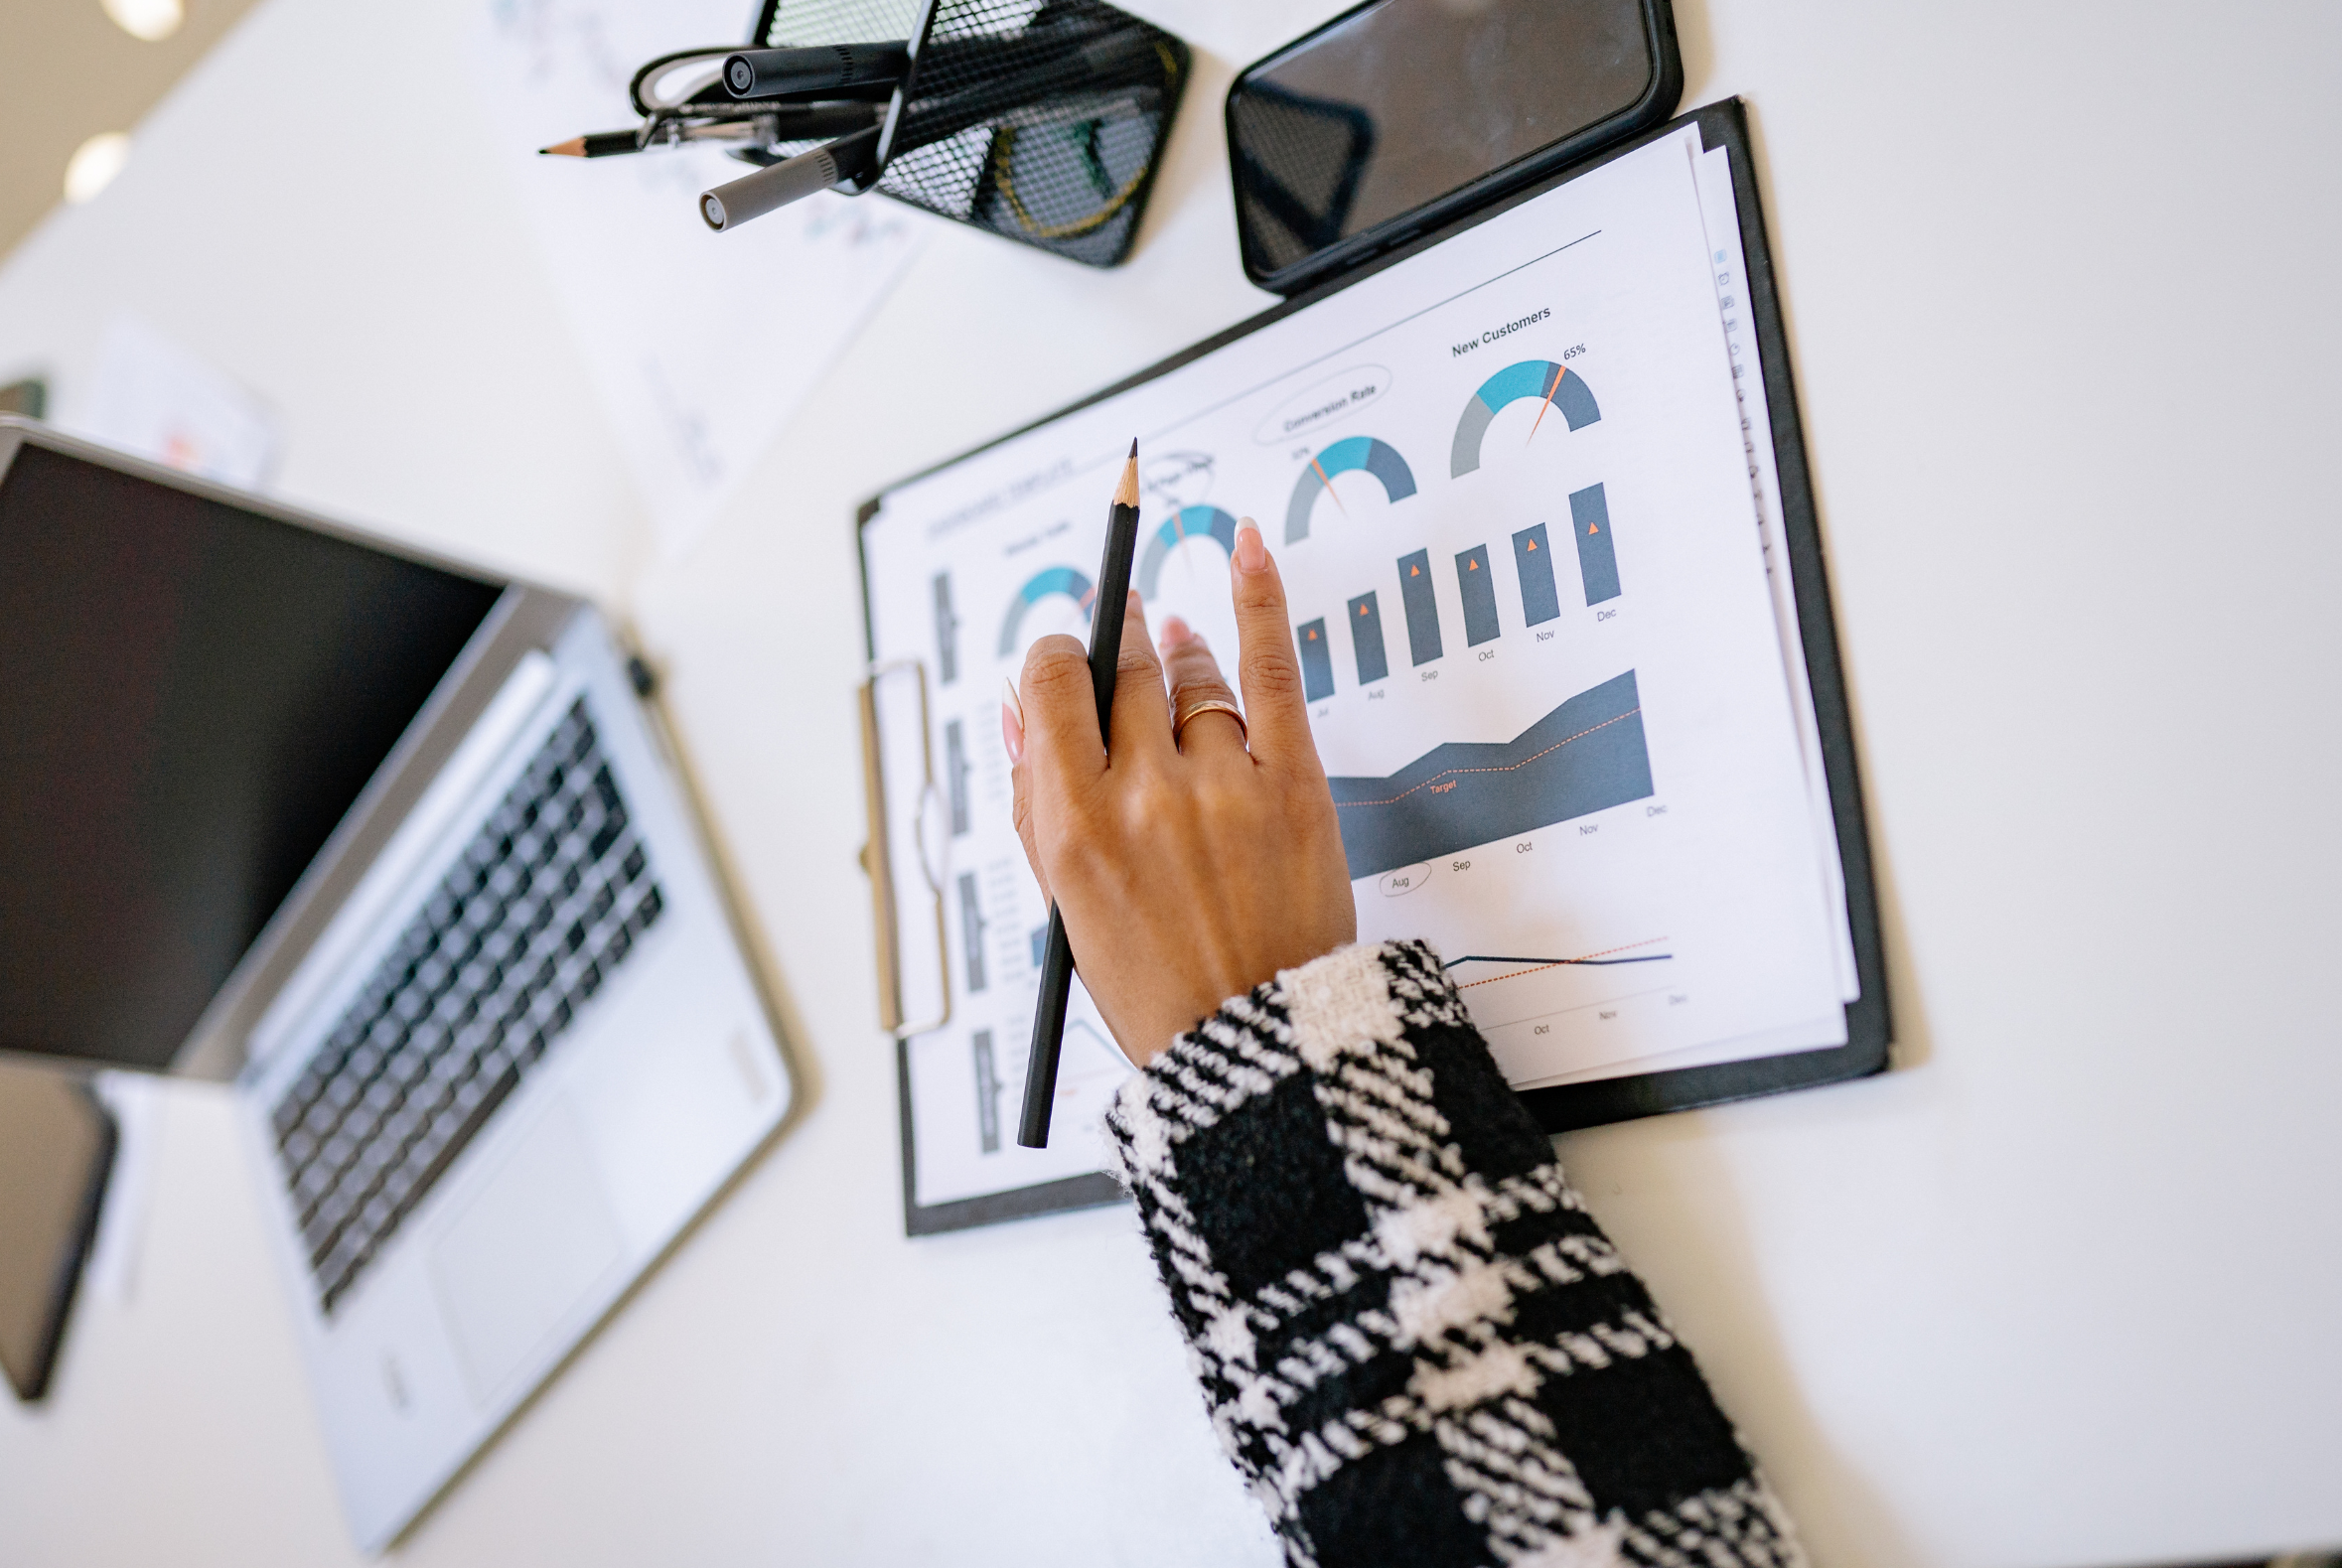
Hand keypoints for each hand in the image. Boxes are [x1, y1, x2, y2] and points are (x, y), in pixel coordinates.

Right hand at [1005, 521, 1355, 1065]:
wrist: (1259, 1045)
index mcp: (1074, 825)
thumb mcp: (1065, 902)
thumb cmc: (1157, 986)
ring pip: (1191, 676)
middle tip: (1118, 635)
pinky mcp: (1295, 784)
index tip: (1061, 659)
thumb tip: (1020, 711)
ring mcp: (1225, 784)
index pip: (1050, 687)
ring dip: (1176, 652)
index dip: (1052, 659)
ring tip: (1172, 648)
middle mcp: (1146, 793)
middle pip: (1121, 671)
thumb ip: (1035, 801)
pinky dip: (1258, 600)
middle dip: (1115, 644)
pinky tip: (1247, 548)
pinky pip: (1272, 669)